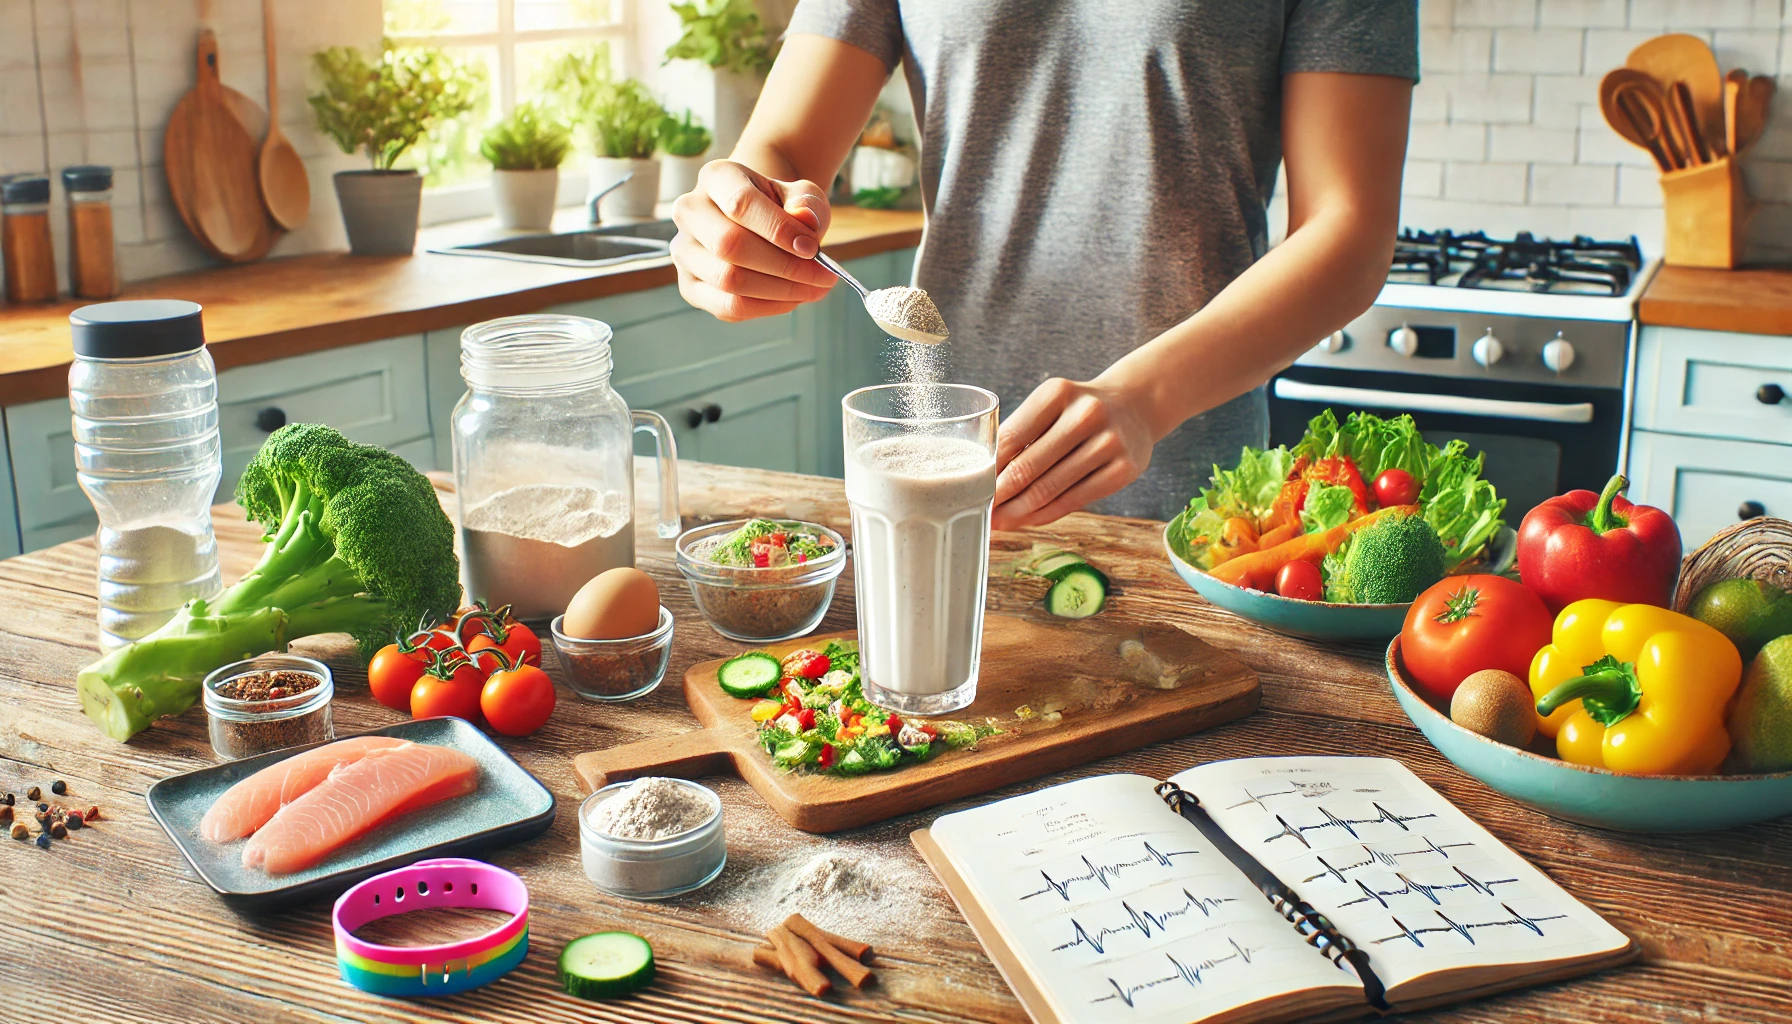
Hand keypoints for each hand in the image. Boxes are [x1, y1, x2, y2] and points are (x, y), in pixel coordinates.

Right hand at [671, 160, 838, 321]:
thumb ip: (807, 203)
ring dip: (780, 291)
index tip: (812, 248)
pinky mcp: (690, 285)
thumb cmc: (781, 205)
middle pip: (730, 246)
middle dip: (784, 267)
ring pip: (728, 281)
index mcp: (716, 177)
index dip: (779, 230)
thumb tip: (804, 220)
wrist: (759, 220)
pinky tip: (792, 299)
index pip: (741, 204)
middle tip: (823, 276)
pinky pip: (728, 306)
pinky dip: (767, 307)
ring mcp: (684, 251)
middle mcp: (690, 212)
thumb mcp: (801, 194)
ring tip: (814, 288)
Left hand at [992, 378, 1155, 530]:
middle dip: (999, 495)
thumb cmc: (1077, 411)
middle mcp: (1086, 414)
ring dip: (1018, 511)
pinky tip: (1028, 519)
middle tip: (980, 511)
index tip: (969, 487)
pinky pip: (1073, 500)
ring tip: (999, 522)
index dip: (987, 467)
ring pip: (1050, 488)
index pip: (1011, 437)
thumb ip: (1021, 434)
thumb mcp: (1050, 405)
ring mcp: (1108, 443)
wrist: (1134, 408)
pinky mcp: (1123, 470)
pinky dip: (1045, 514)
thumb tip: (980, 478)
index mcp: (1058, 393)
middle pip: (1028, 466)